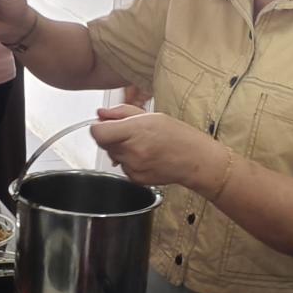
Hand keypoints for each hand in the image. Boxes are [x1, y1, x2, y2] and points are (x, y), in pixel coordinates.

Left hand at [89, 104, 224, 188]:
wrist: (195, 160)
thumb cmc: (177, 136)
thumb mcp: (150, 115)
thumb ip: (121, 113)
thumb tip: (101, 114)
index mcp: (134, 132)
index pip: (98, 133)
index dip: (98, 127)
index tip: (104, 125)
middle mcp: (132, 152)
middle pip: (104, 144)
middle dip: (112, 136)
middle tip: (130, 132)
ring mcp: (133, 168)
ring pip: (112, 155)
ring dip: (120, 149)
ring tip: (142, 144)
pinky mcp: (135, 179)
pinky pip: (122, 167)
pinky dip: (129, 161)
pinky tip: (145, 156)